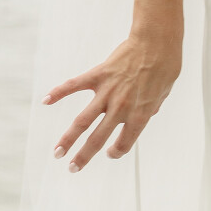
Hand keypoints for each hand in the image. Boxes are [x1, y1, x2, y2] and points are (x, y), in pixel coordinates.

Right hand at [45, 29, 181, 169]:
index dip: (116, 152)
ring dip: (68, 139)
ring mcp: (108, 92)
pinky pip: (74, 86)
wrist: (157, 43)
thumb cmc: (165, 68)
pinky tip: (46, 101)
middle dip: (83, 156)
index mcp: (140, 115)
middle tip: (72, 168)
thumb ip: (151, 108)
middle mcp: (121, 108)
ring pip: (82, 121)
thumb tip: (147, 114)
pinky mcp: (98, 75)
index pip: (124, 143)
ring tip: (57, 153)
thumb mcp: (163, 94)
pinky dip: (59, 92)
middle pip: (97, 138)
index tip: (109, 153)